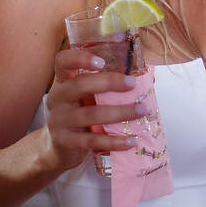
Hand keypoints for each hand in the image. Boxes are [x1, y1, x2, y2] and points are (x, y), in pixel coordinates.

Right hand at [44, 49, 143, 171]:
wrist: (58, 148)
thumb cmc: (79, 116)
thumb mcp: (85, 98)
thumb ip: (106, 88)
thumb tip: (147, 80)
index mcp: (63, 81)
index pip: (63, 61)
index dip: (80, 58)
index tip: (102, 61)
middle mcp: (57, 98)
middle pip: (80, 84)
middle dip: (109, 82)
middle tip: (132, 83)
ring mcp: (58, 120)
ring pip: (91, 114)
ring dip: (120, 112)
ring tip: (141, 111)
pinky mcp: (64, 141)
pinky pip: (92, 140)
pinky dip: (114, 141)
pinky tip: (131, 141)